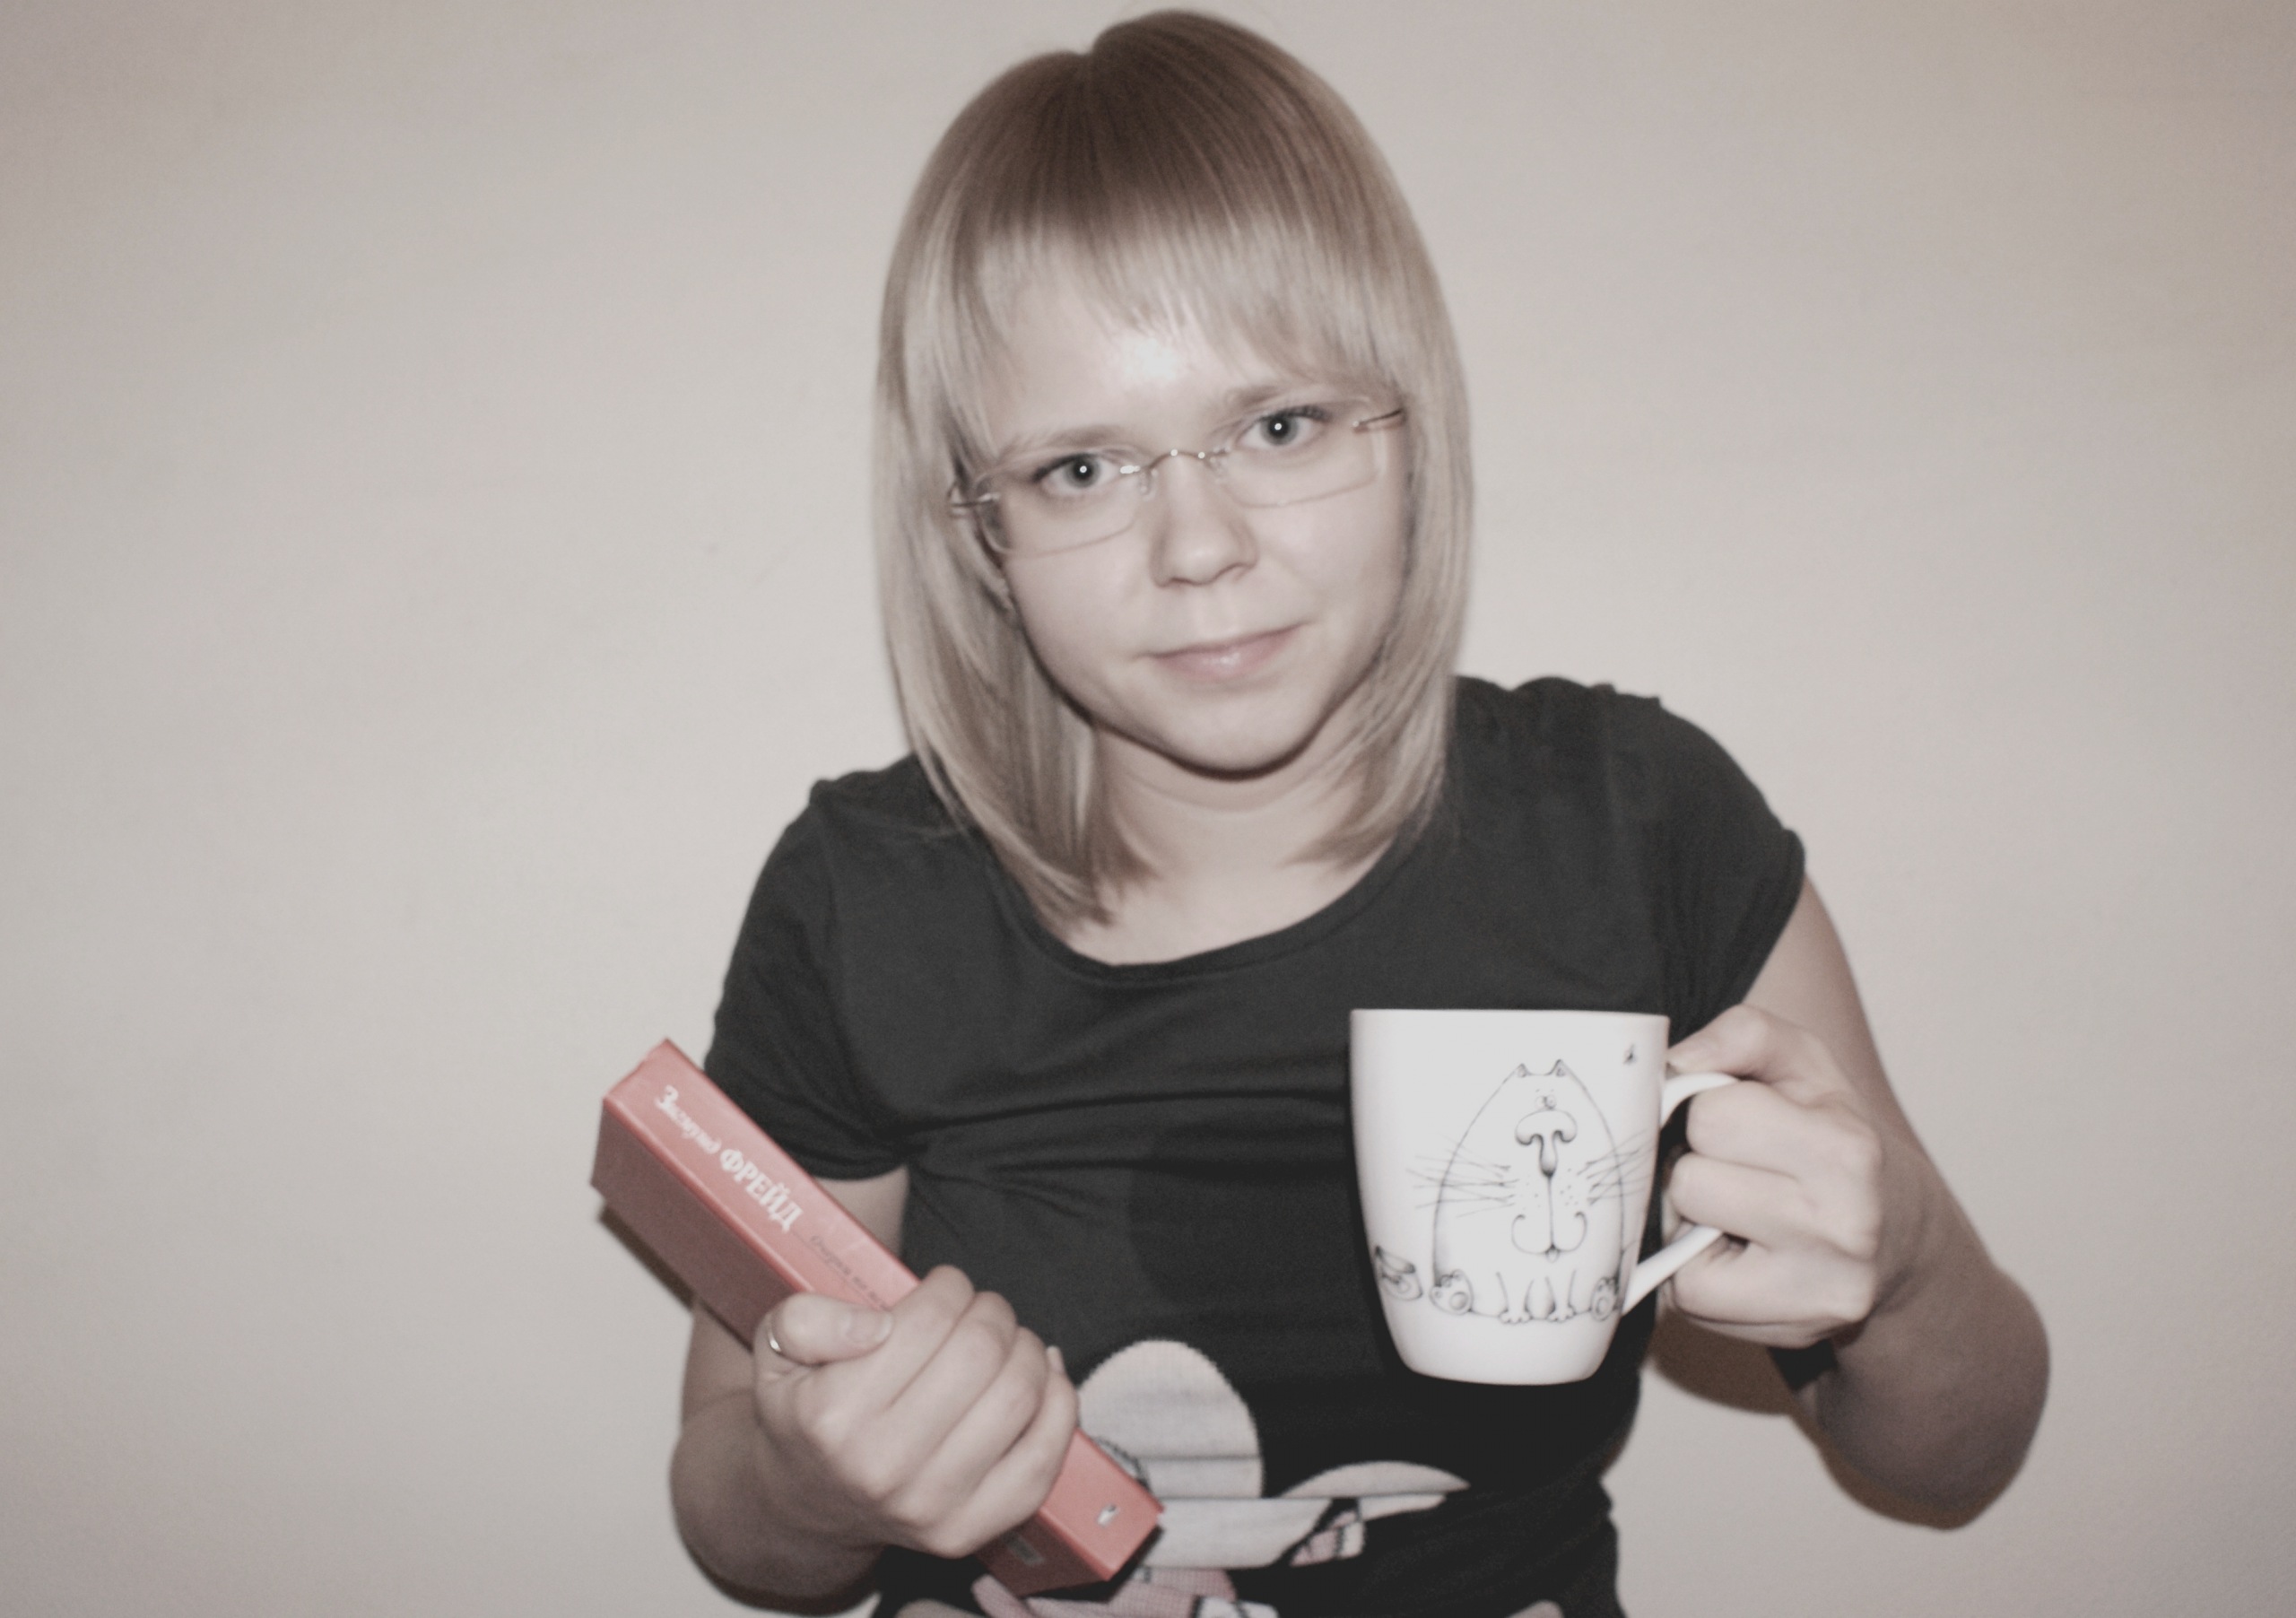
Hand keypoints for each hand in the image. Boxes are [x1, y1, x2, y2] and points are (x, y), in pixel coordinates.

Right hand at [747, 1266, 1077, 1560]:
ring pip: (1019, 1395)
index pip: (930, 1319)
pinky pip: (1042, 1457)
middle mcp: (882, 1469)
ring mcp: (930, 1508)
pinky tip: (1042, 1375)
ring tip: (1006, 1341)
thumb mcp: (776, 1349)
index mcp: (833, 1415)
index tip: (943, 1287)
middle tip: (979, 1311)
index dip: (949, 1286)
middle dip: (991, 1311)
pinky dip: (1059, 1403)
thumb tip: (877, 1327)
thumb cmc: (806, 1410)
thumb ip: (808, 1318)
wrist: (805, 1505)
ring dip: (1026, 1348)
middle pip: (981, 1352)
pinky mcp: (969, 1532)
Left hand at [1662, 1005, 1936, 1349]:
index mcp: (1847, 1149)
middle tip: (1740, 1172)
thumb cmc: (1833, 1139)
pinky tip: (1737, 1255)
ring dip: (1693, 1218)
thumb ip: (1744, 1035)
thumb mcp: (1804, 1067)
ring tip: (1738, 1211)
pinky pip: (1686, 1295)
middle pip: (1690, 1180)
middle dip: (1699, 1166)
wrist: (1899, 1237)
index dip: (1711, 1111)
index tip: (1741, 1122)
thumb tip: (1675, 1063)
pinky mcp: (1790, 1330)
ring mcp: (1818, 1288)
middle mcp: (1843, 1226)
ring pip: (1682, 1237)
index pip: (1712, 1115)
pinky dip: (1694, 1271)